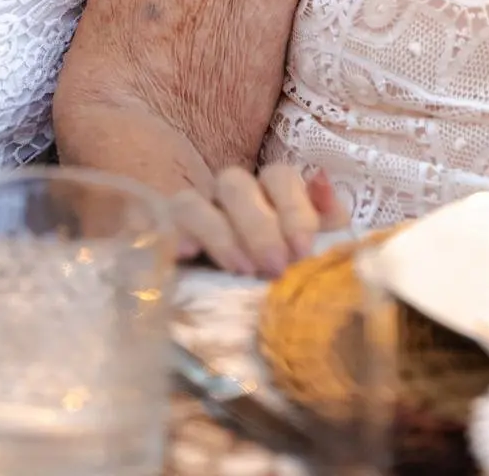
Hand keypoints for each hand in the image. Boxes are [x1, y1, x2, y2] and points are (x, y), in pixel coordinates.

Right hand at [171, 164, 349, 278]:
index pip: (279, 176)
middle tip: (274, 267)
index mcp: (268, 193)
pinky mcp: (165, 236)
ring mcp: (194, 214)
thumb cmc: (281, 274)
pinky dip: (175, 235)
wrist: (234, 311)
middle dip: (258, 227)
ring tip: (240, 271)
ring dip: (219, 234)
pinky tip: (186, 256)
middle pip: (236, 185)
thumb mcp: (311, 248)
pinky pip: (162, 225)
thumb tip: (324, 181)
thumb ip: (326, 217)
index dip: (292, 208)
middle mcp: (229, 196)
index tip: (302, 250)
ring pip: (194, 201)